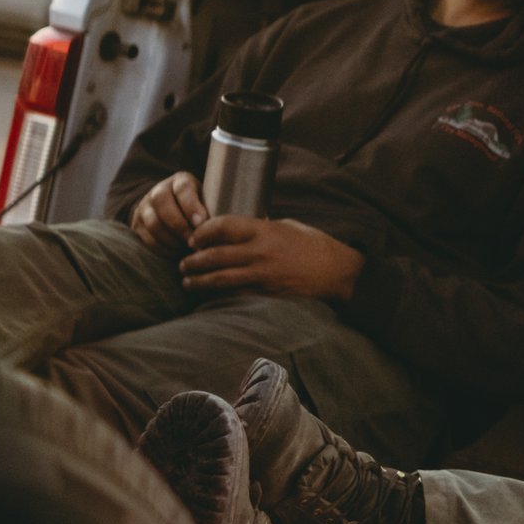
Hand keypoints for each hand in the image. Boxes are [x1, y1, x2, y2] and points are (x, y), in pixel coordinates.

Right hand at [130, 171, 208, 252]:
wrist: (172, 209)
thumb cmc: (198, 207)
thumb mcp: (206, 200)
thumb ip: (210, 208)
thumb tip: (215, 228)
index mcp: (180, 180)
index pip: (183, 188)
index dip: (191, 206)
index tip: (201, 223)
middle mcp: (159, 190)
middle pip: (163, 204)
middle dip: (180, 226)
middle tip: (194, 241)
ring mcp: (145, 206)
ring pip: (154, 223)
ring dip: (172, 240)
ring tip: (186, 248)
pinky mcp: (137, 224)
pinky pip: (147, 239)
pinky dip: (163, 249)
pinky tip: (176, 253)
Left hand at [180, 216, 363, 299]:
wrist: (339, 273)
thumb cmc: (316, 246)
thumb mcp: (289, 227)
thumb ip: (263, 228)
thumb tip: (239, 230)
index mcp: (265, 231)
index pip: (222, 226)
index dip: (202, 232)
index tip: (194, 237)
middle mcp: (261, 253)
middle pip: (214, 255)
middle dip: (194, 260)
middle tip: (184, 262)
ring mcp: (263, 276)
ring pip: (219, 279)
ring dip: (199, 280)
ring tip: (188, 281)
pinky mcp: (267, 294)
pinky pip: (235, 296)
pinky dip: (218, 296)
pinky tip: (208, 297)